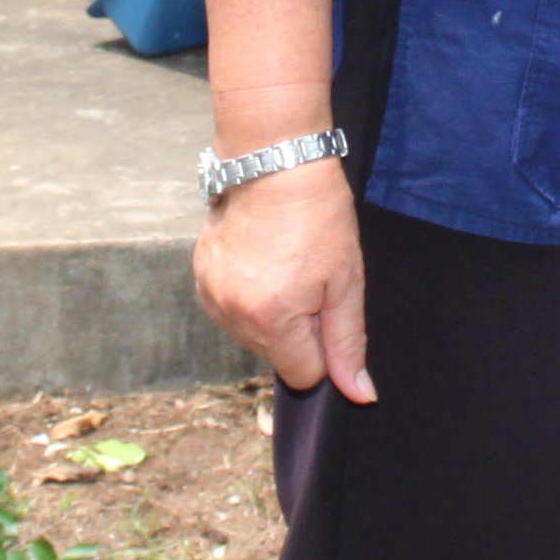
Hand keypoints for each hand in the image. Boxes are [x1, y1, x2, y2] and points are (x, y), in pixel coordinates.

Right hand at [196, 162, 372, 402]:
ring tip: (283, 266)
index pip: (304, 374)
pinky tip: (260, 262)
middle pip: (275, 355)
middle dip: (296, 330)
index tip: (325, 304)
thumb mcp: (346, 283)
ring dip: (270, 315)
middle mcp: (233, 316)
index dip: (322, 345)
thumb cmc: (319, 218)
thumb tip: (360, 395)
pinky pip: (229, 310)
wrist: (275, 163)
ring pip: (251, 335)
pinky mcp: (200, 277)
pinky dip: (247, 296)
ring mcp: (210, 296)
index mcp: (272, 321)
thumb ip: (347, 343)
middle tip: (307, 279)